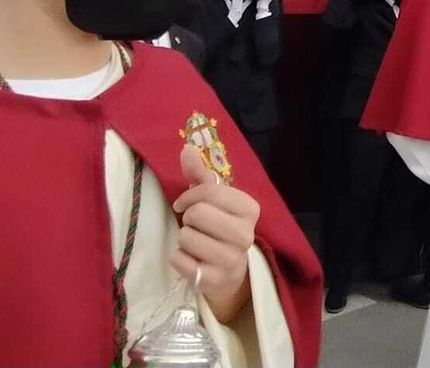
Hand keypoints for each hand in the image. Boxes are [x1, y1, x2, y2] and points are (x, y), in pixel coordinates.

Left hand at [171, 146, 259, 322]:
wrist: (228, 271)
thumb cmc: (217, 227)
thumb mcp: (212, 199)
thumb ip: (199, 173)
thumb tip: (186, 148)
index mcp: (250, 209)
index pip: (209, 191)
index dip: (189, 196)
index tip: (185, 204)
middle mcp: (246, 235)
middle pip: (197, 214)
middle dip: (188, 219)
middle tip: (195, 226)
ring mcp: (233, 260)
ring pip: (186, 237)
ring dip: (184, 239)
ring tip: (196, 244)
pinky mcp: (215, 281)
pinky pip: (180, 261)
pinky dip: (179, 259)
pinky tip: (192, 260)